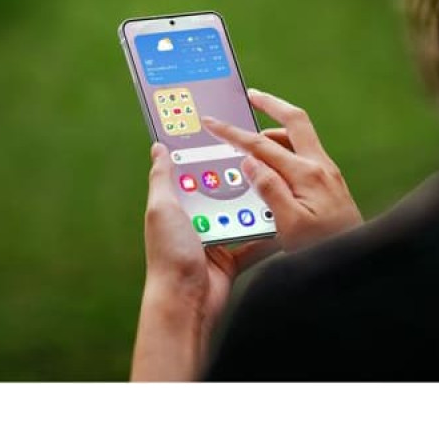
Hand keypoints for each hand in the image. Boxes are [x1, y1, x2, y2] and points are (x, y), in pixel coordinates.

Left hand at [132, 143, 276, 380]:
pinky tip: (280, 220)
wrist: (186, 302)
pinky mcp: (232, 260)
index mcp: (177, 207)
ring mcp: (215, 241)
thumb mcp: (161, 208)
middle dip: (237, 179)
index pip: (193, 174)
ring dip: (254, 205)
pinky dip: (266, 235)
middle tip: (258, 159)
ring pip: (240, 215)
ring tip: (272, 184)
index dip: (206, 157)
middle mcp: (196, 221)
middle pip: (221, 192)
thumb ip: (162, 178)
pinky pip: (253, 243)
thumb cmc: (169, 255)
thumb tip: (158, 148)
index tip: (225, 137)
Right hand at [202, 89, 362, 250]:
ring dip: (276, 132)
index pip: (262, 146)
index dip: (234, 133)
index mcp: (307, 174)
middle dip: (271, 104)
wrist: (357, 260)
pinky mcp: (330, 184)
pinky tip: (274, 165)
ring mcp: (328, 173)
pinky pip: (304, 155)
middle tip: (251, 95)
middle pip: (295, 121)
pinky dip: (286, 150)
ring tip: (255, 139)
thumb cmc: (323, 248)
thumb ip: (270, 190)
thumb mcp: (290, 226)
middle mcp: (320, 167)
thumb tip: (250, 161)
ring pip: (300, 138)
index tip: (214, 123)